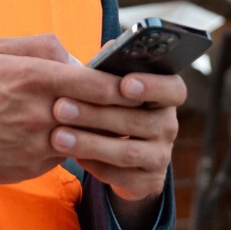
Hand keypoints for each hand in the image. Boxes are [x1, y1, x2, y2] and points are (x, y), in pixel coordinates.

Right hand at [0, 35, 124, 183]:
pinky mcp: (30, 168)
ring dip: (92, 131)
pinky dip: (66, 146)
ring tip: (99, 123)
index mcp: (32, 77)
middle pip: (97, 115)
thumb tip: (77, 57)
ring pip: (82, 138)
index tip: (135, 83)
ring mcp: (35, 145)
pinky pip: (61, 155)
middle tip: (131, 107)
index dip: (120, 85)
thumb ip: (42, 46)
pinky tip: (59, 138)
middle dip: (116, 111)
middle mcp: (38, 113)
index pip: (94, 83)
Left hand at [49, 68, 183, 201]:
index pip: (173, 89)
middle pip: (139, 120)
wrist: (119, 157)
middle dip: (96, 113)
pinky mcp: (148, 181)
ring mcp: (161, 156)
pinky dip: (94, 166)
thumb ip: (110, 70)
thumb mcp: (111, 88)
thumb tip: (108, 48)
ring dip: (89, 142)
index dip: (151, 86)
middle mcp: (168, 126)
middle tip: (60, 107)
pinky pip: (120, 176)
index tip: (124, 84)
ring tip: (57, 136)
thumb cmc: (110, 107)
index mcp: (165, 96)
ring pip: (126, 151)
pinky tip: (71, 157)